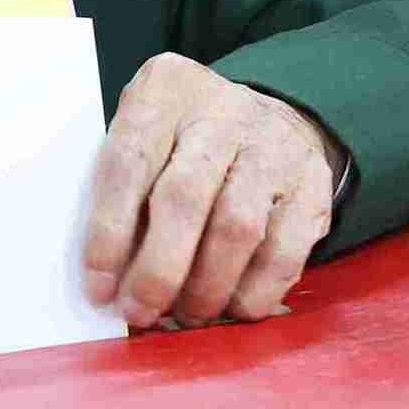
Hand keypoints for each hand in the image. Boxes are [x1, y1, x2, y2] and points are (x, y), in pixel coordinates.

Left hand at [80, 53, 342, 327]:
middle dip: (158, 269)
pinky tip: (232, 308)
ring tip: (185, 315)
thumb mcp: (145, 135)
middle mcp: (221, 113)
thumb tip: (107, 277)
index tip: (97, 287)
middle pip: (184, 197)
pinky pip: (283, 251)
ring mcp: (272, 148)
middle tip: (140, 312)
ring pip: (236, 227)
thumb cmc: (183, 142)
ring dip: (205, 287)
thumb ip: (123, 188)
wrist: (269, 119)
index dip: (108, 232)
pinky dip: (254, 292)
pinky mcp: (311, 186)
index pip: (128, 162)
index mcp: (165, 93)